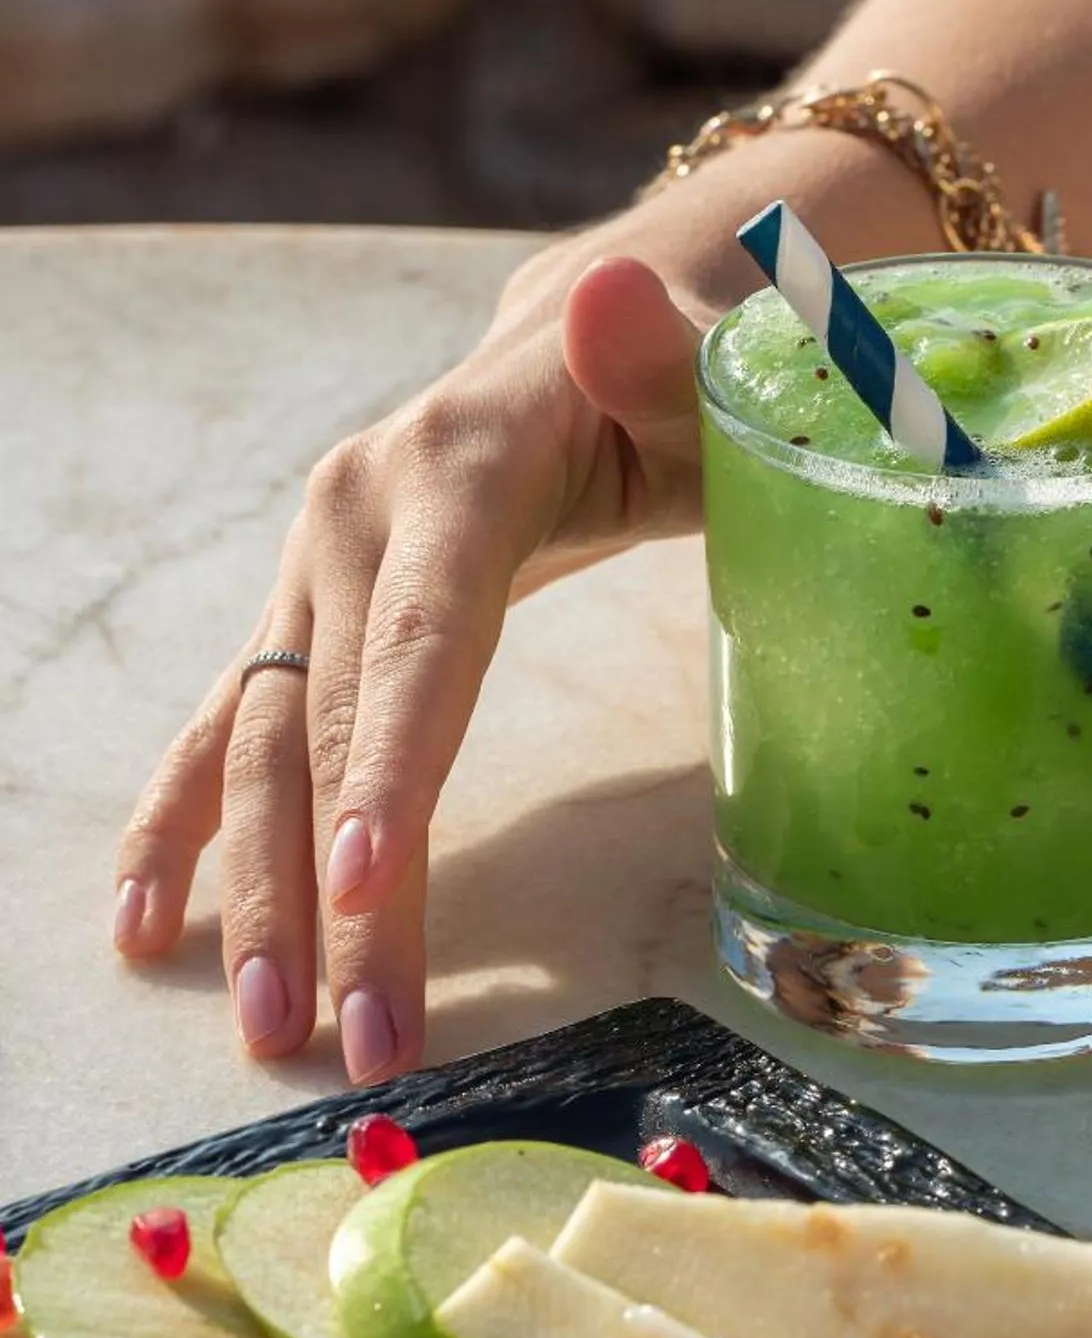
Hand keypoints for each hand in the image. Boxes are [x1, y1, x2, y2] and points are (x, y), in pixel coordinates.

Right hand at [113, 249, 710, 1080]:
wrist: (575, 357)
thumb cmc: (669, 396)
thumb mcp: (698, 376)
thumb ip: (659, 359)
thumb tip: (606, 300)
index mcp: (457, 464)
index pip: (426, 634)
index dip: (394, 758)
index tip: (372, 879)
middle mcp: (354, 516)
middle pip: (332, 724)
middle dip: (334, 890)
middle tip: (343, 1037)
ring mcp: (312, 570)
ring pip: (263, 747)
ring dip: (259, 894)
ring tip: (268, 1028)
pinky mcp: (299, 618)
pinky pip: (221, 730)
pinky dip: (180, 829)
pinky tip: (147, 928)